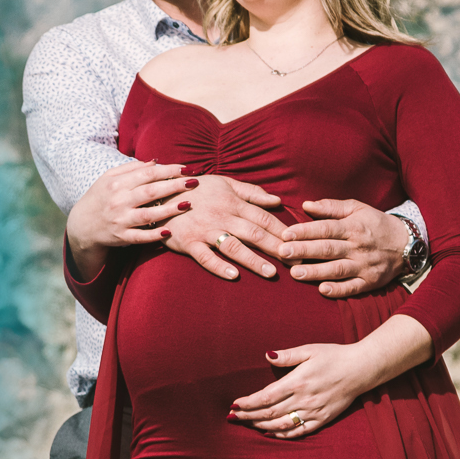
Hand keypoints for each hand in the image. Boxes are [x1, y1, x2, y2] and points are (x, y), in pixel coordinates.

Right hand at [66, 161, 188, 278]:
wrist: (81, 225)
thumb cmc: (100, 197)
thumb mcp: (108, 178)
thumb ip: (131, 168)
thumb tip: (155, 162)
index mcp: (117, 183)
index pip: (147, 173)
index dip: (168, 170)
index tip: (186, 169)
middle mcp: (119, 201)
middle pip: (151, 191)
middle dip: (174, 186)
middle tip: (194, 182)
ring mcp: (120, 220)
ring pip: (148, 215)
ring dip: (169, 210)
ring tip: (188, 204)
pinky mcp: (121, 237)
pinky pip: (140, 237)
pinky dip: (154, 235)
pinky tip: (170, 231)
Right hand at [162, 174, 288, 280]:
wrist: (159, 193)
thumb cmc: (196, 189)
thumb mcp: (224, 183)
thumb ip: (251, 192)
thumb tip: (277, 201)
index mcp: (232, 202)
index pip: (263, 218)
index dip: (283, 231)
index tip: (301, 244)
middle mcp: (221, 216)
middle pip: (254, 233)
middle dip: (277, 249)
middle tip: (296, 264)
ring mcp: (204, 230)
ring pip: (233, 246)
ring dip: (253, 260)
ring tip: (270, 273)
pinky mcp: (188, 242)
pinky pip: (204, 257)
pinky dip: (218, 266)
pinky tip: (233, 276)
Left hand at [229, 314, 431, 438]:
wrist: (361, 369)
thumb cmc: (334, 356)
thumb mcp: (310, 350)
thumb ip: (287, 355)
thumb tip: (267, 356)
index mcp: (298, 381)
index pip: (266, 397)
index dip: (248, 403)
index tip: (234, 405)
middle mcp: (304, 399)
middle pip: (269, 413)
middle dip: (249, 416)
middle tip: (233, 417)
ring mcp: (313, 411)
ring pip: (281, 424)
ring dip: (261, 426)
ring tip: (247, 424)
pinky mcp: (322, 419)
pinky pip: (299, 431)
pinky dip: (282, 435)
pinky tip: (270, 433)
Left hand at [276, 199, 411, 297]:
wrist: (407, 244)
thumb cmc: (376, 224)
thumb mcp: (357, 208)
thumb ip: (331, 207)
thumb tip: (306, 205)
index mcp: (353, 227)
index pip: (326, 228)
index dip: (305, 231)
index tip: (285, 234)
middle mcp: (358, 246)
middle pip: (328, 249)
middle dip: (304, 251)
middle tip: (282, 253)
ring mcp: (364, 265)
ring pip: (337, 269)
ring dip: (315, 272)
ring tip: (295, 274)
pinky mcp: (370, 281)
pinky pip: (353, 287)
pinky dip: (338, 290)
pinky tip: (323, 290)